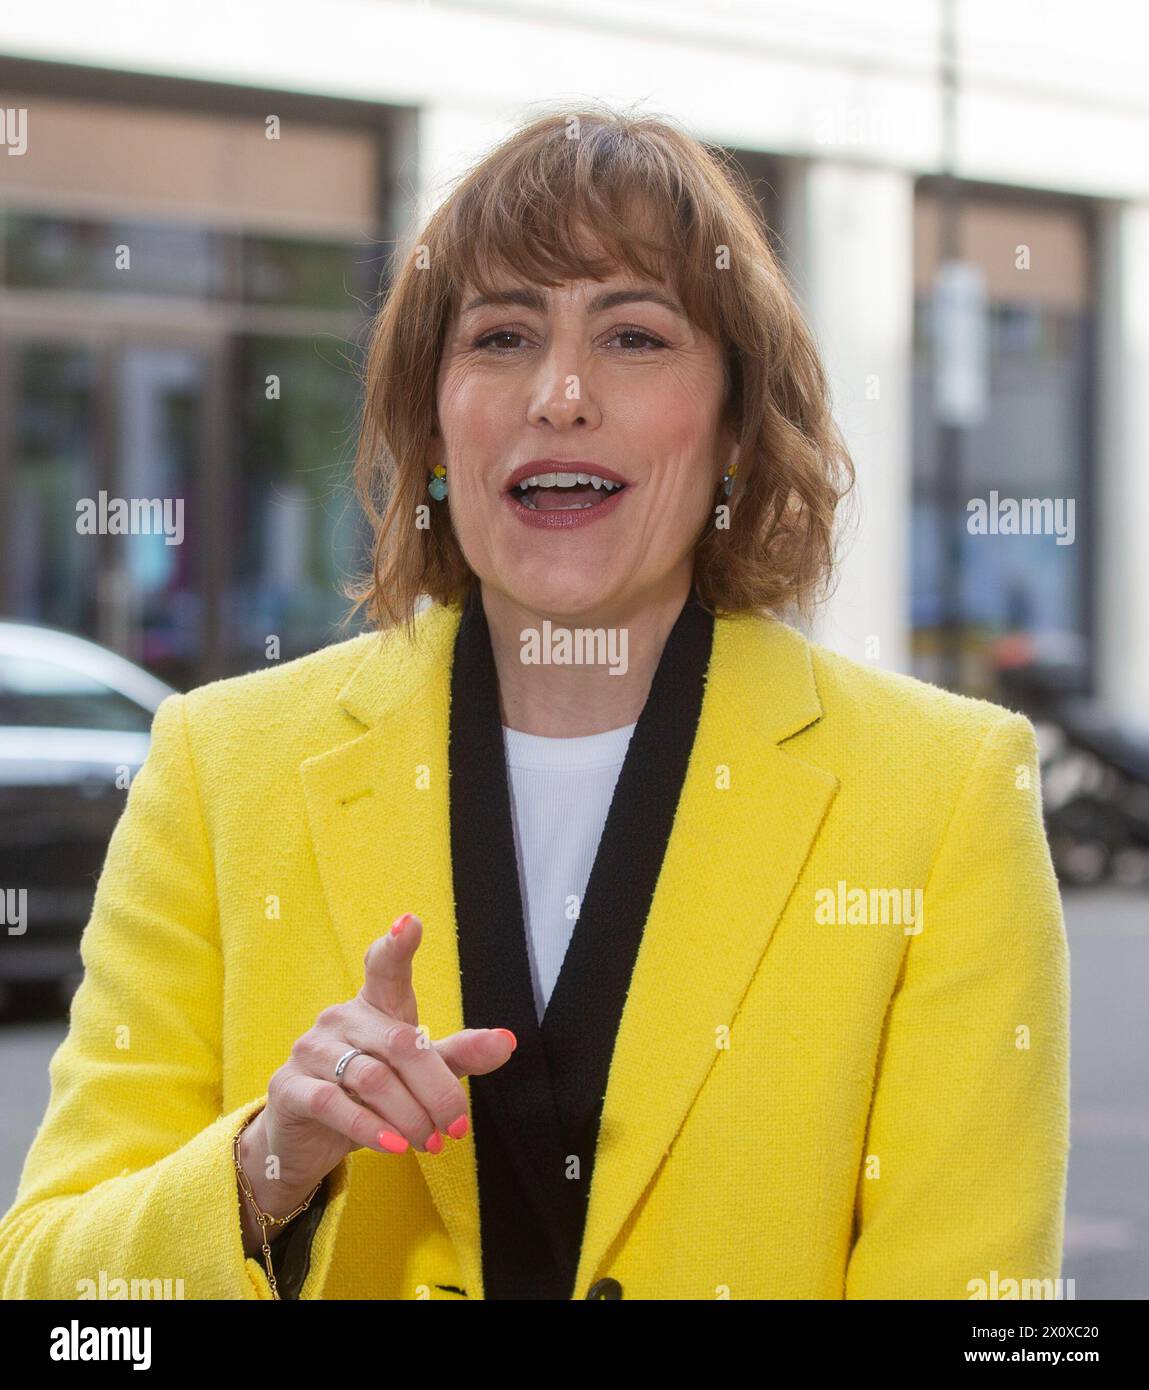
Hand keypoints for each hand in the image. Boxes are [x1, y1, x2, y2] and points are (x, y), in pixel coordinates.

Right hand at [244, 913, 515, 1201]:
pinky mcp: (289, 1086)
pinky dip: (370, 1128)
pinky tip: (393, 1146)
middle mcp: (341, 1018)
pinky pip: (333, 1103)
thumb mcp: (418, 1074)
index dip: (397, 945)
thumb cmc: (370, 1096)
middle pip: (401, 1044)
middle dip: (437, 1090)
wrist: (306, 1140)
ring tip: (430, 1143)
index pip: (384, 966)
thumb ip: (459, 1056)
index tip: (410, 923)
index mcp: (375, 1005)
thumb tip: (508, 1041)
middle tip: (456, 1126)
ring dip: (410, 1117)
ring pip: (372, 1078)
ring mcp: (311, 1049)